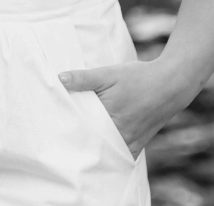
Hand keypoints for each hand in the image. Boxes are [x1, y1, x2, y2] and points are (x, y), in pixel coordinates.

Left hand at [59, 58, 189, 155]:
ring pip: (106, 149)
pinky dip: (109, 150)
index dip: (69, 126)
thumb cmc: (138, 78)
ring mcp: (130, 140)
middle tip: (63, 131)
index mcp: (110, 117)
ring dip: (94, 144)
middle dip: (79, 137)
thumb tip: (60, 79)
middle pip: (93, 141)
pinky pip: (120, 152)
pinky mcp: (138, 143)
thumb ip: (84, 79)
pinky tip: (100, 143)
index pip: (82, 128)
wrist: (170, 84)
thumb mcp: (108, 74)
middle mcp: (120, 134)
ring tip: (78, 136)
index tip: (57, 124)